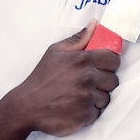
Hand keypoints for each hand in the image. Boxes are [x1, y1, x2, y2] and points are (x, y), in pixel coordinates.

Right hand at [4, 26, 120, 137]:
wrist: (26, 106)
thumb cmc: (41, 78)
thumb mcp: (55, 52)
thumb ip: (78, 39)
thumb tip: (94, 24)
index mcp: (82, 60)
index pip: (114, 60)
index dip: (108, 64)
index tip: (100, 68)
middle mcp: (87, 78)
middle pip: (113, 80)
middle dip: (102, 82)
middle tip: (86, 84)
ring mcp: (87, 98)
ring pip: (106, 98)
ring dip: (95, 98)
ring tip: (78, 96)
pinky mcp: (85, 115)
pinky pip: (98, 112)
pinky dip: (88, 112)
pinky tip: (75, 107)